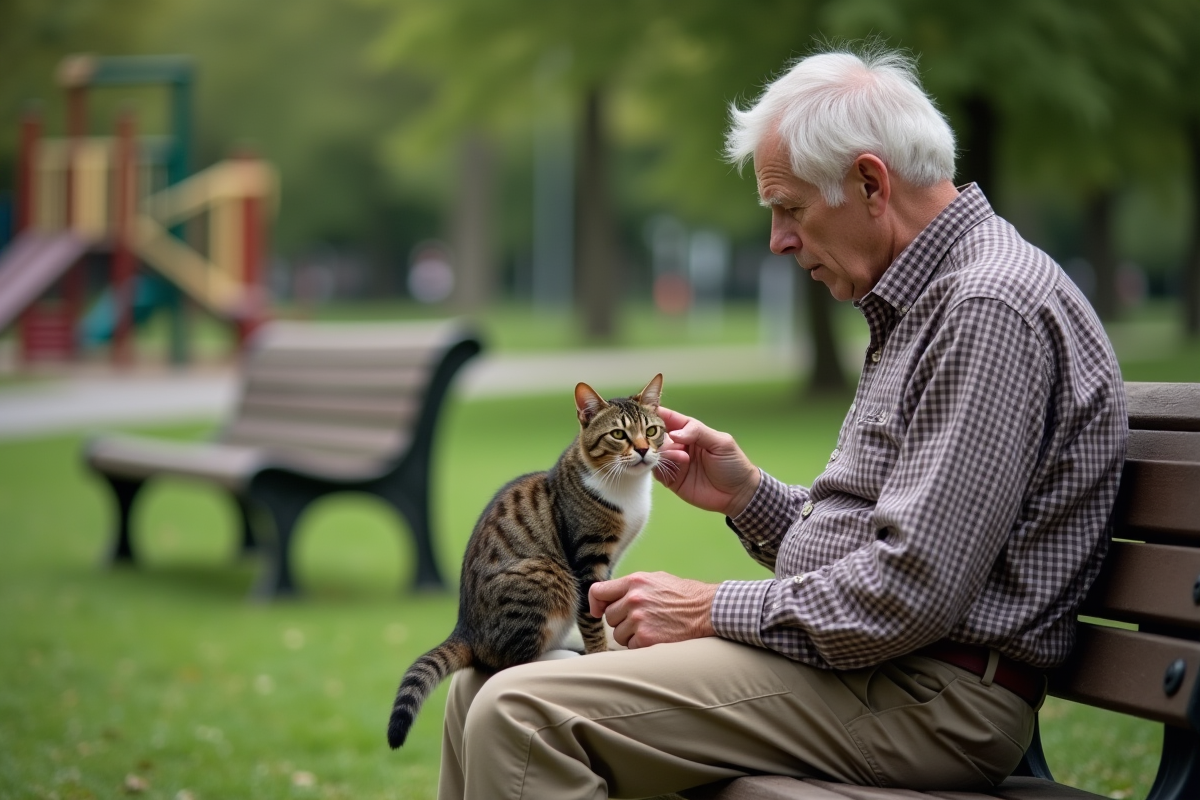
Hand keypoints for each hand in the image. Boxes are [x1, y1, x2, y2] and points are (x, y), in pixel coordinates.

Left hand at [588, 572, 717, 648]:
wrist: (706, 610)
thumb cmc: (683, 595)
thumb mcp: (656, 579)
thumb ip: (631, 586)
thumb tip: (609, 596)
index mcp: (634, 582)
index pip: (598, 591)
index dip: (595, 603)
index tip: (597, 611)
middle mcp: (634, 599)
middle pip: (609, 617)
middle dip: (621, 620)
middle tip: (640, 619)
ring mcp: (639, 619)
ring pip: (618, 634)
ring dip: (631, 635)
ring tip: (651, 627)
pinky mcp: (647, 638)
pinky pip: (631, 646)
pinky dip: (640, 645)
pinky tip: (656, 636)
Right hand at [655, 407, 760, 518]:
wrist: (738, 494)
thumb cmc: (733, 464)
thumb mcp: (721, 443)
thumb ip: (698, 433)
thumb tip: (674, 434)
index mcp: (691, 432)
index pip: (670, 419)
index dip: (657, 414)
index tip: (644, 412)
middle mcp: (679, 446)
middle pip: (658, 436)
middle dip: (656, 436)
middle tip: (663, 440)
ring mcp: (675, 463)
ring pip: (656, 454)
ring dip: (665, 453)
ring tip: (683, 458)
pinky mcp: (672, 480)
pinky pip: (657, 472)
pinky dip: (660, 468)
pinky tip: (674, 467)